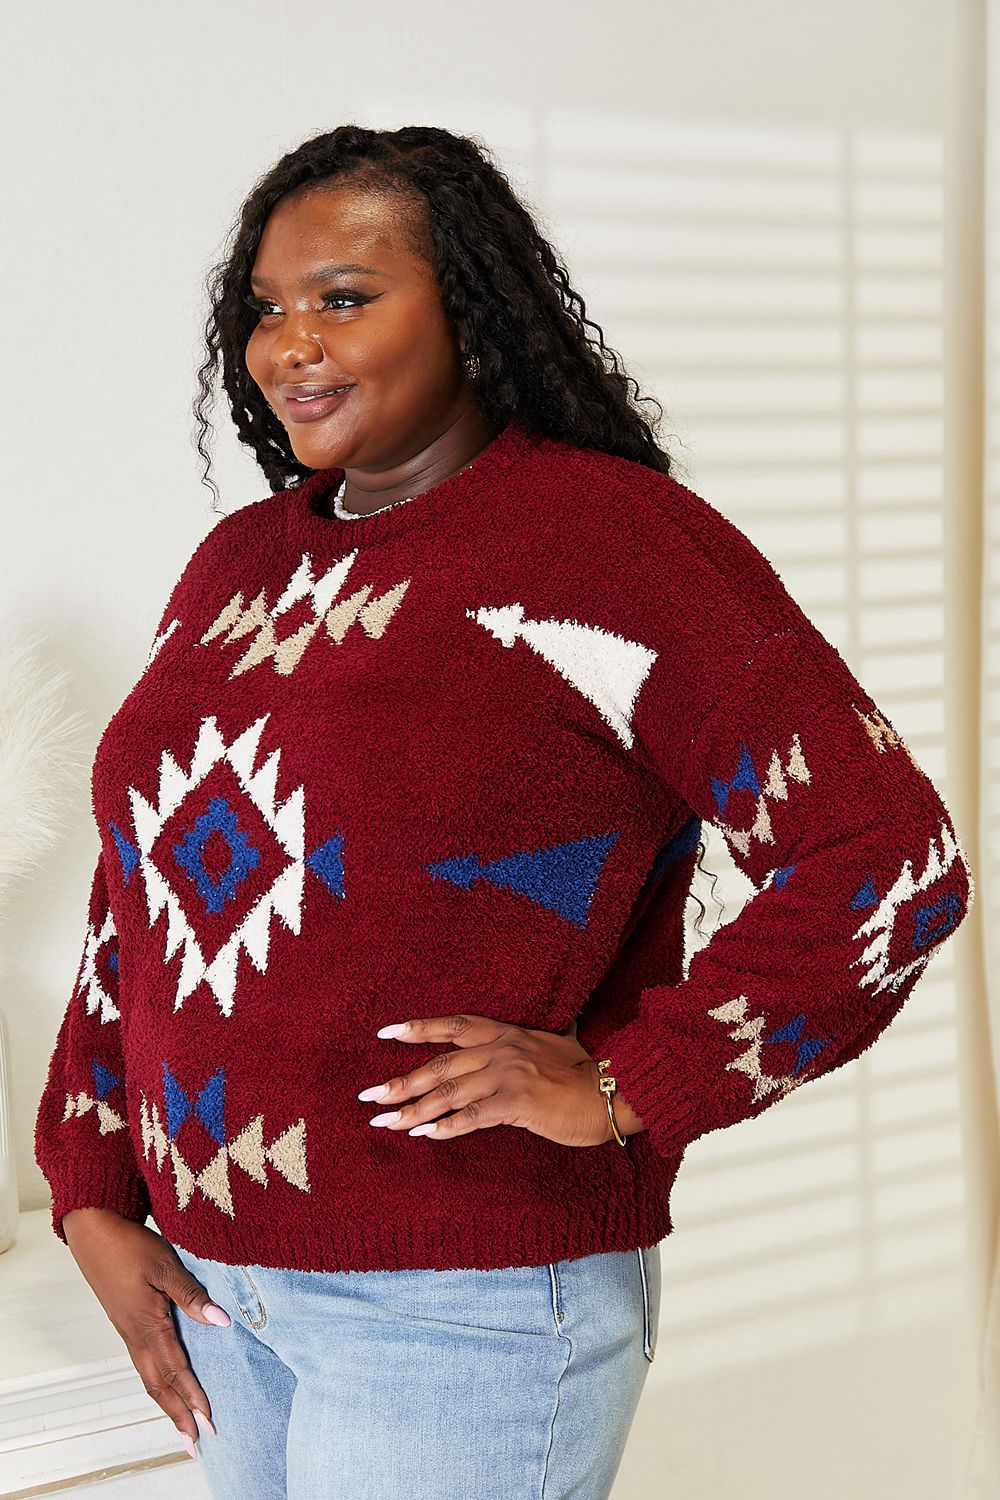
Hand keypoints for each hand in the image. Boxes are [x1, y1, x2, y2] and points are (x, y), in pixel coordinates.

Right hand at [61, 1208, 228, 1460]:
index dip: (193, 1397)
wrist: (93, 1232)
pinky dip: (158, 1382)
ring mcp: (129, 1331)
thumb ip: (192, 1296)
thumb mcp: (166, 1266)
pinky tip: (166, 1384)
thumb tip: (222, 1322)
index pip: (176, 1371)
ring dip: (168, 1403)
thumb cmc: (129, 1245)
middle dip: (179, 1414)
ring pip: (149, 1377)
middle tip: (196, 1440)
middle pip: (159, 1386)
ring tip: (183, 1424)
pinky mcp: (126, 1323)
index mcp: (147, 1325)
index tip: (210, 1420)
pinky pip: (143, 1363)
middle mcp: (136, 1336)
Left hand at [359, 1013, 645, 1147]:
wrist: (611, 1090)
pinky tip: (423, 1135)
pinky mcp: (516, 1104)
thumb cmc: (583, 1071)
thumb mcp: (551, 1043)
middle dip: (400, 1081)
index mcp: (506, 1033)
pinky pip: (472, 1117)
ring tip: (384, 1121)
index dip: (418, 1029)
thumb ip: (526, 1042)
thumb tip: (525, 1038)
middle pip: (439, 1065)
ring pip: (448, 1094)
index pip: (453, 1026)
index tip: (385, 1033)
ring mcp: (507, 1076)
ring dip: (412, 1109)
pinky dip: (445, 1127)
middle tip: (368, 1095)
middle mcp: (500, 1051)